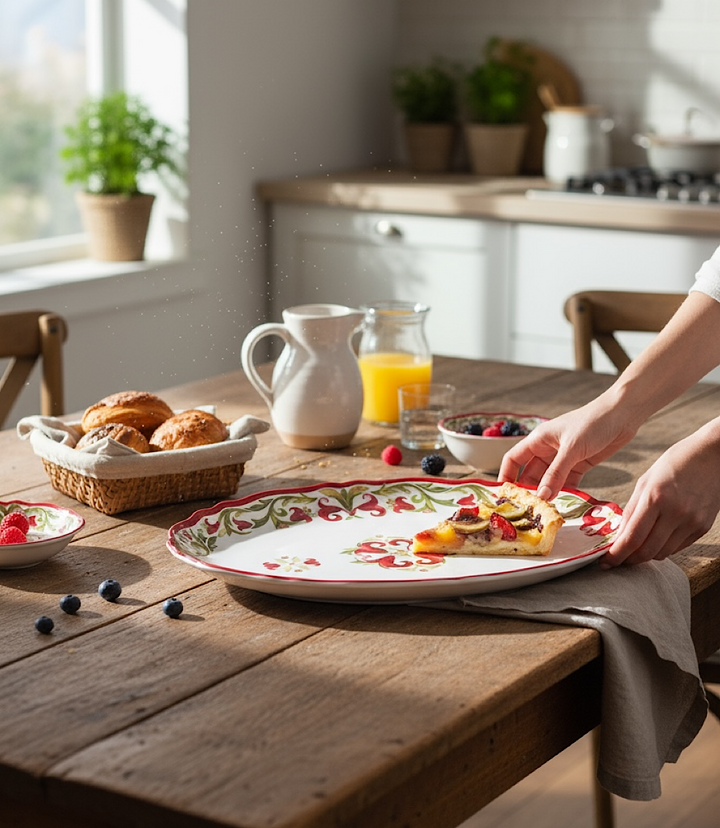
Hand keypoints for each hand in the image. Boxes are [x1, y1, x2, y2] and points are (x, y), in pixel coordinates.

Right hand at [498, 396, 637, 500]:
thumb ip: (556, 473)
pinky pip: (566, 482)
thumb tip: (542, 496)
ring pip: (549, 481)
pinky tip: (564, 506)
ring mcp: (563, 458)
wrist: (623, 414)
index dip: (506, 476)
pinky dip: (564, 493)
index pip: (514, 459)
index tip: (504, 496)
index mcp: (539, 440)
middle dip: (528, 492)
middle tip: (527, 512)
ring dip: (547, 494)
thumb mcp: (572, 448)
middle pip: (530, 474)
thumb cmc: (593, 422)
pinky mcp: (579, 464)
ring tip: (544, 513)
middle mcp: (547, 449)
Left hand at [600, 425, 719, 565]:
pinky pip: (678, 548)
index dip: (616, 555)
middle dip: (628, 560)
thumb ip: (632, 509)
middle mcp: (675, 513)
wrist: (712, 456)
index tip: (605, 562)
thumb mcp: (646, 481)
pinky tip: (655, 540)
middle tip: (617, 560)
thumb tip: (618, 536)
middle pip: (647, 552)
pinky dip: (663, 548)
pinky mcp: (703, 528)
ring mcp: (692, 522)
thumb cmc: (674, 463)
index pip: (632, 538)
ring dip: (646, 555)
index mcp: (655, 498)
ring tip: (634, 549)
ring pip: (663, 553)